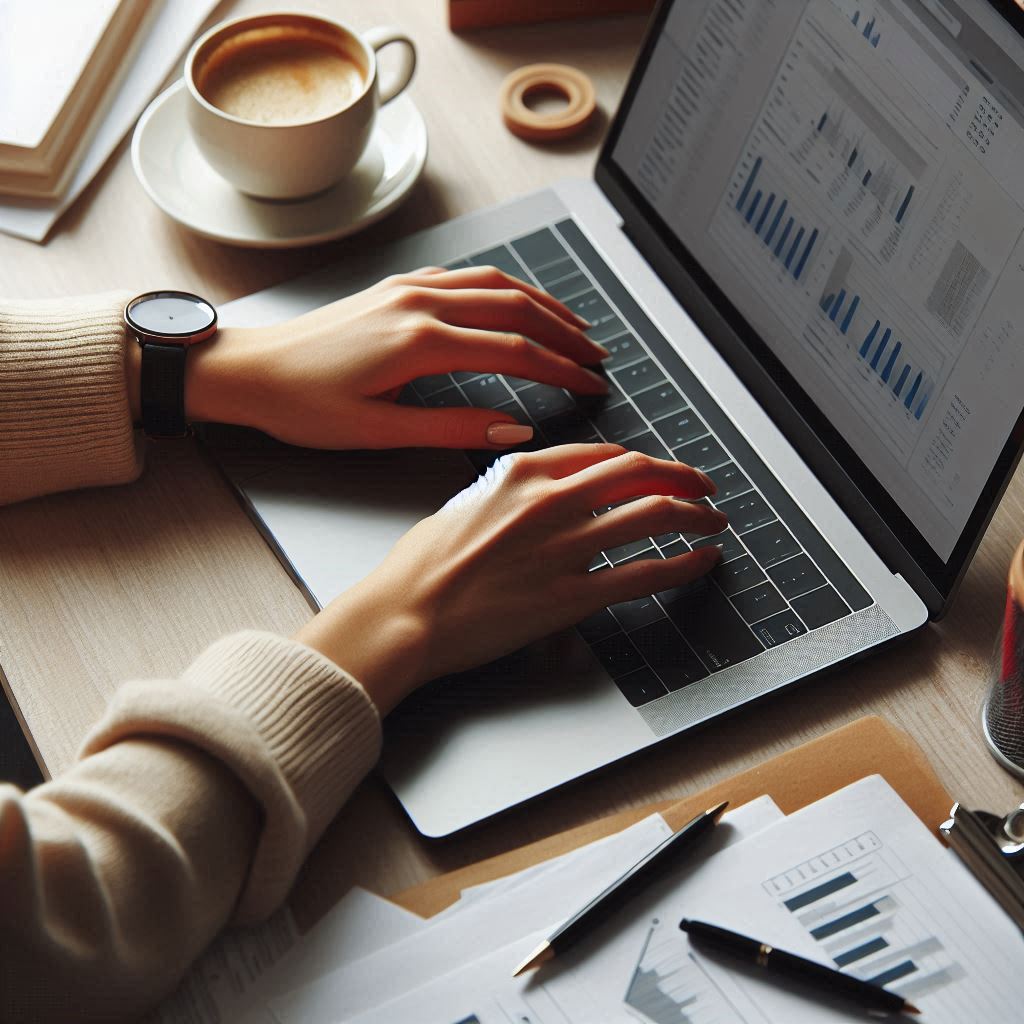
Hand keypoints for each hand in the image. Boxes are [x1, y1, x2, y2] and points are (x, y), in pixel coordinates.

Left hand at [176, 267, 609, 449]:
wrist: (249, 370)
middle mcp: (420, 302)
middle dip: (564, 331)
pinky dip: (504, 287)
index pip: (514, 350)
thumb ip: (453, 430)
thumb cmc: (302, 405)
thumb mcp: (380, 432)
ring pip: (494, 282)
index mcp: (419, 341)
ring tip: (574, 327)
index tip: (590, 385)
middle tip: (597, 356)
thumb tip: (513, 430)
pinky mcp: (397, 286)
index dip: (559, 369)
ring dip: (541, 303)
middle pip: (515, 306)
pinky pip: (466, 276)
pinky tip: (517, 302)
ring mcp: (408, 287)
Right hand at [295, 445, 727, 712]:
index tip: (657, 470)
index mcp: (521, 472)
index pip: (602, 455)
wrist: (404, 615)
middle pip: (639, 474)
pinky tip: (699, 562)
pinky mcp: (571, 596)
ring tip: (713, 522)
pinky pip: (643, 574)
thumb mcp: (461, 505)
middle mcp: (550, 501)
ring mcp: (564, 547)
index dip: (642, 462)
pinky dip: (682, 565)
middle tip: (703, 487)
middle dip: (682, 477)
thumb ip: (508, 492)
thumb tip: (537, 494)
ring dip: (694, 516)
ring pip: (653, 516)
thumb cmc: (419, 568)